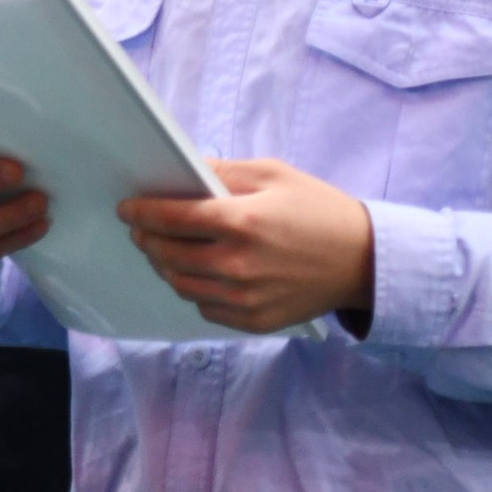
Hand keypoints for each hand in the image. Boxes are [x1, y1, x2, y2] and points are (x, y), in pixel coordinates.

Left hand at [116, 159, 375, 333]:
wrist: (364, 261)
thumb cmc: (319, 211)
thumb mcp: (274, 176)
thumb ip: (224, 173)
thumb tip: (183, 170)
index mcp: (242, 221)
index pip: (171, 217)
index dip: (141, 212)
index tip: (127, 208)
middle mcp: (238, 264)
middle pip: (167, 254)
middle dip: (147, 239)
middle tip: (141, 230)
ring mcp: (244, 298)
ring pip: (181, 284)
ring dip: (166, 266)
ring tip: (165, 251)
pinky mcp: (253, 321)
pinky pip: (205, 307)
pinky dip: (195, 290)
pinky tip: (199, 273)